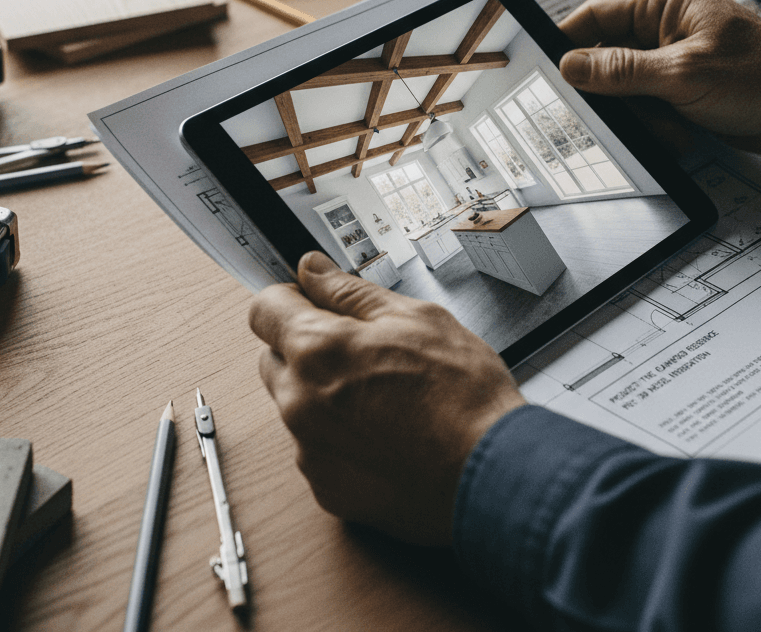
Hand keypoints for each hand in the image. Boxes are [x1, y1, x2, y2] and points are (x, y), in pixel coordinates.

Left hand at [248, 251, 525, 545]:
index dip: (290, 297)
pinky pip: (316, 448)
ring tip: (384, 395)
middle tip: (362, 349)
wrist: (496, 475)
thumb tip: (313, 270)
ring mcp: (310, 452)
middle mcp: (299, 404)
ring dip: (323, 393)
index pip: (264, 309)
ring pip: (296, 405)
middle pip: (275, 358)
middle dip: (306, 346)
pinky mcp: (326, 489)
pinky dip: (339, 436)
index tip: (312, 300)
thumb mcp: (414, 317)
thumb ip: (350, 291)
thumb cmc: (463, 395)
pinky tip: (385, 432)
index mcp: (317, 351)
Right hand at [559, 0, 760, 155]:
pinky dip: (660, 127)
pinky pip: (648, 109)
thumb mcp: (683, 75)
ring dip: (643, 116)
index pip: (597, 14)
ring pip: (626, 91)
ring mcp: (674, 59)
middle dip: (615, 94)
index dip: (568, 41)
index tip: (547, 70)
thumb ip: (620, 70)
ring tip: (674, 125)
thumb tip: (571, 65)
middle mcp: (666, 26)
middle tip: (619, 113)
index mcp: (665, 2)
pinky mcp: (683, 89)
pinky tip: (685, 134)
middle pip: (607, 58)